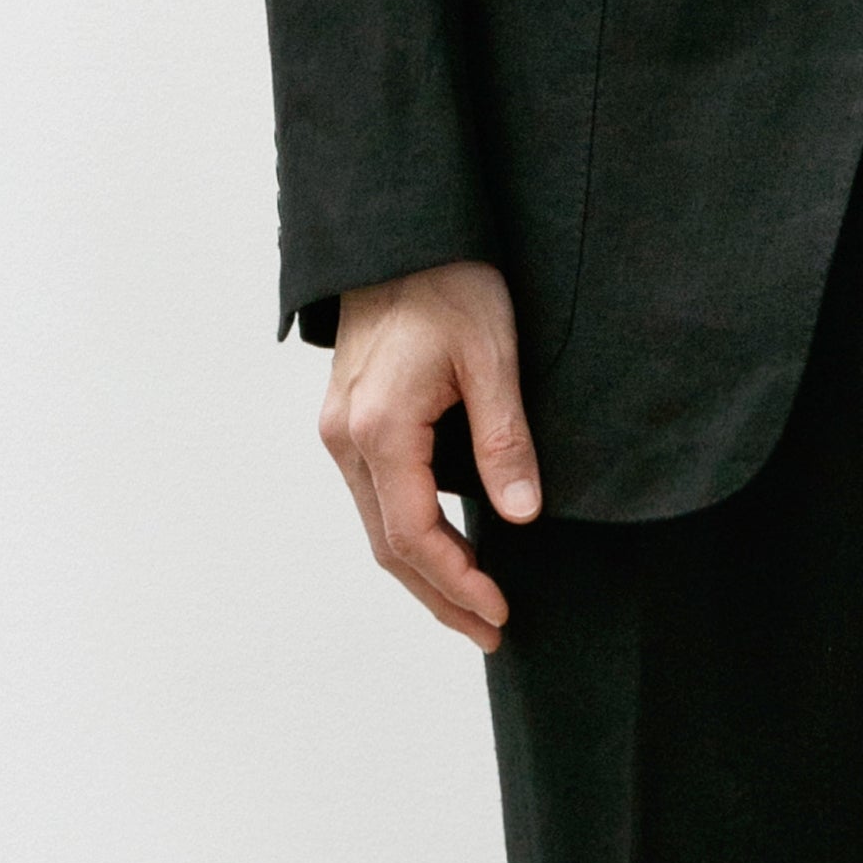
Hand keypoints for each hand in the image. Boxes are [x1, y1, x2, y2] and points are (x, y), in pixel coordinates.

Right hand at [318, 260, 541, 648]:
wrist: (400, 231)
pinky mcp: (348, 420)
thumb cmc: (450, 282)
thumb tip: (523, 515)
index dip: (457, 582)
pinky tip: (446, 550)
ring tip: (474, 606)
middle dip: (440, 596)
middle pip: (388, 546)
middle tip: (491, 631)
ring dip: (424, 572)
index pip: (414, 535)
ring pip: (377, 525)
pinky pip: (375, 497)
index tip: (500, 612)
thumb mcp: (493, 357)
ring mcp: (340, 430)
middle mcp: (345, 438)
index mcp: (377, 428)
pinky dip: (409, 535)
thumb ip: (504, 440)